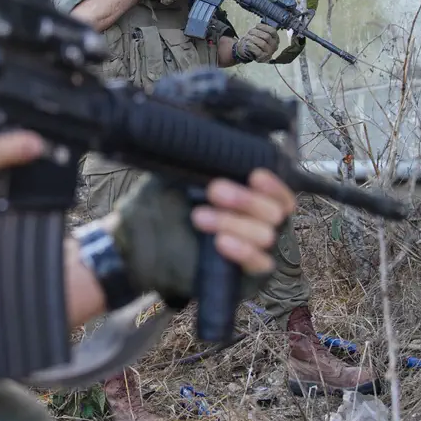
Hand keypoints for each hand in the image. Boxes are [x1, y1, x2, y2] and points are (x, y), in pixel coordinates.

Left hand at [107, 170, 294, 301]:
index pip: (280, 194)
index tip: (254, 175)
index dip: (273, 185)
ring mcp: (255, 251)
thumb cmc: (164, 207)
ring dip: (233, 222)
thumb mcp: (182, 179)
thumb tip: (216, 144)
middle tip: (214, 191)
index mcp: (252, 200)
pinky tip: (220, 242)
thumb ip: (205, 166)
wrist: (139, 243)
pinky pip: (259, 264)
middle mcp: (260, 225)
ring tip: (199, 217)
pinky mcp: (247, 276)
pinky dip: (242, 250)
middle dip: (245, 200)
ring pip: (265, 235)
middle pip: (274, 212)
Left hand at [233, 23, 280, 62]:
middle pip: (267, 37)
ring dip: (253, 39)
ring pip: (262, 44)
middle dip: (256, 33)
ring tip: (247, 38)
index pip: (272, 31)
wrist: (247, 51)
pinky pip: (258, 51)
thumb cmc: (254, 40)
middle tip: (249, 32)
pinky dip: (251, 46)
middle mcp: (275, 46)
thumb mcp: (259, 33)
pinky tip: (247, 44)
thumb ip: (261, 29)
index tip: (256, 25)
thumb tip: (258, 26)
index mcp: (275, 38)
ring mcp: (270, 53)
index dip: (264, 27)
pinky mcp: (263, 58)